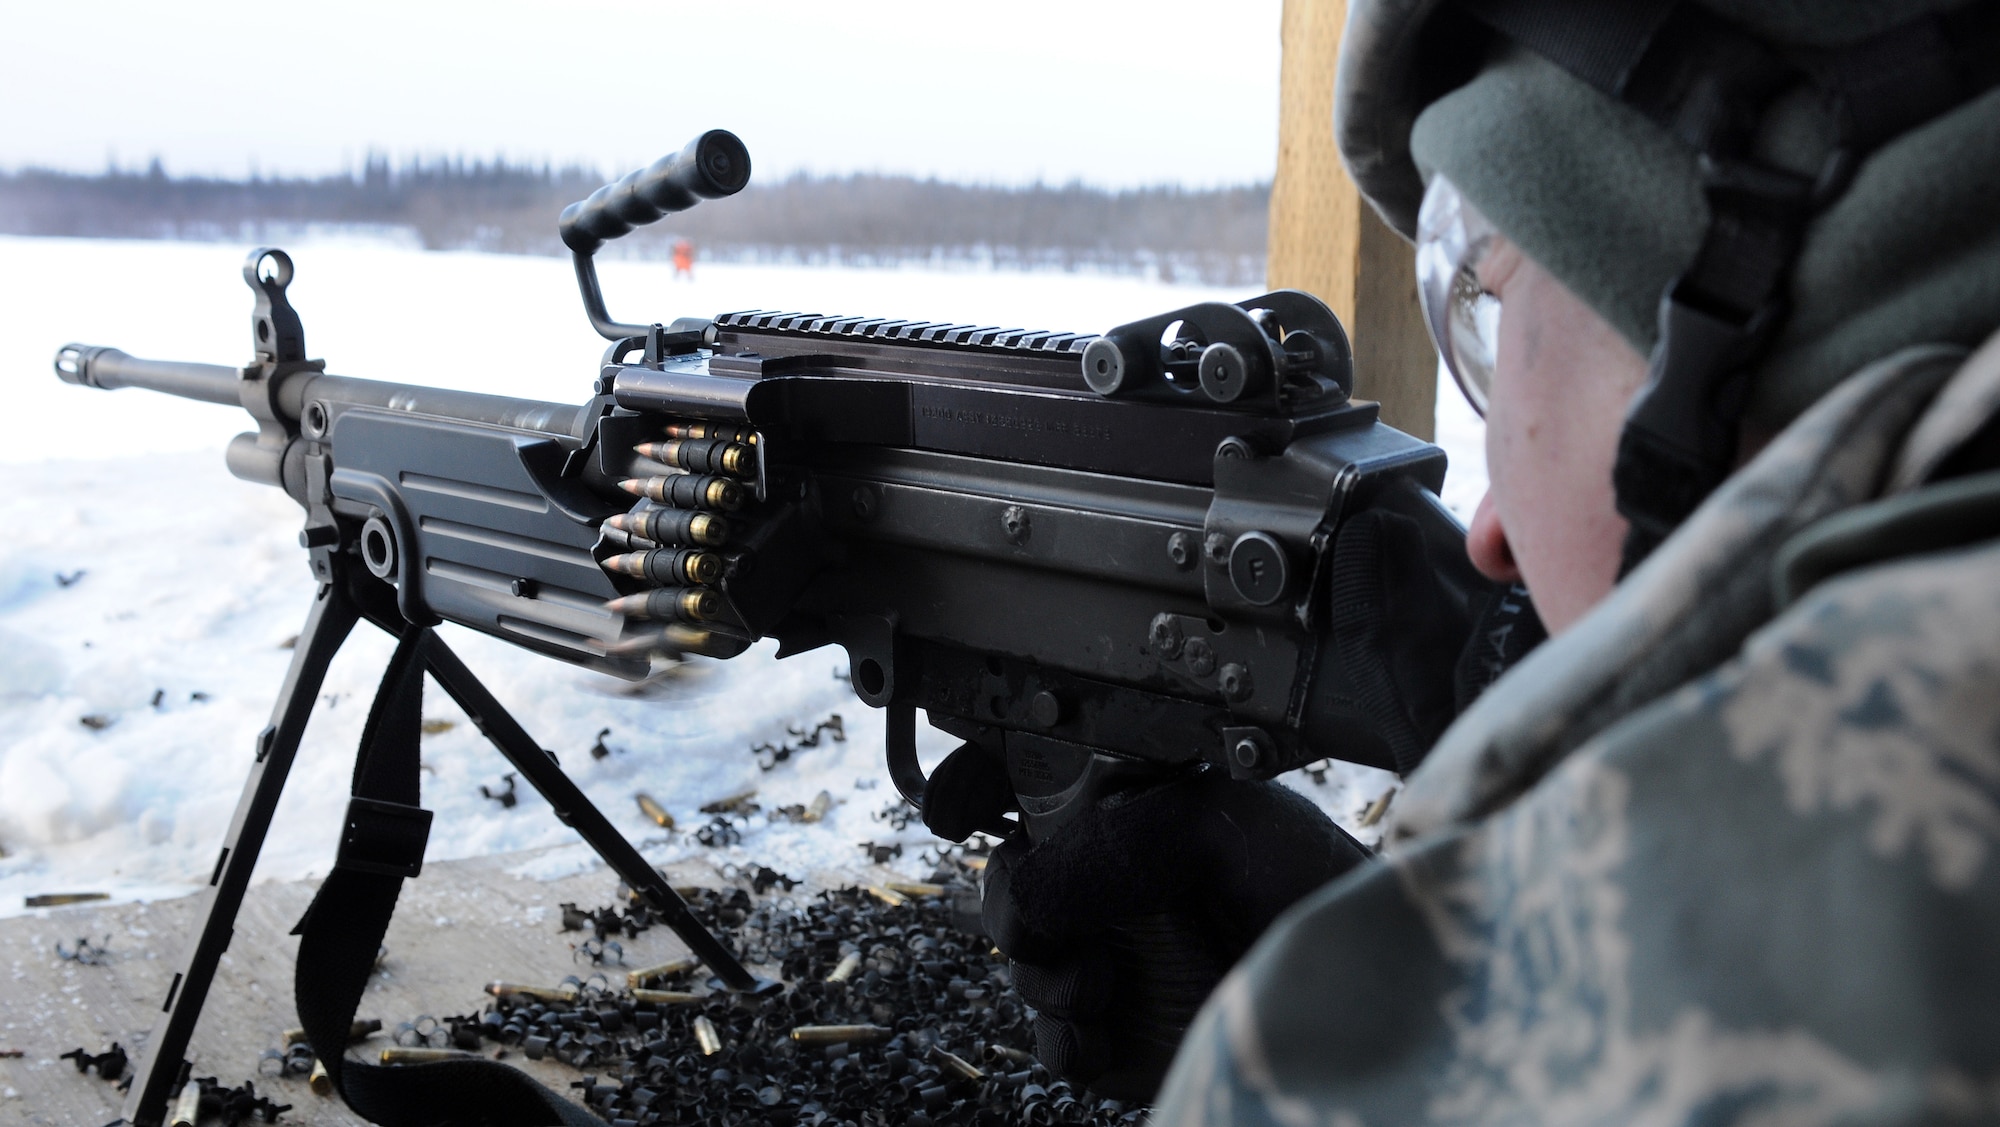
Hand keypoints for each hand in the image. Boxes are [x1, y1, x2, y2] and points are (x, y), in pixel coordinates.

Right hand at [975, 765, 1369, 1100]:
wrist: (1371, 999)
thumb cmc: (1316, 888)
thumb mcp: (1209, 826)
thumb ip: (1103, 844)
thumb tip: (1024, 898)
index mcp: (1137, 812)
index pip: (1033, 784)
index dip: (980, 784)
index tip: (953, 809)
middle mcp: (1121, 884)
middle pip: (1009, 881)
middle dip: (1010, 906)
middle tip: (1046, 932)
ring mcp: (1123, 962)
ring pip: (1022, 965)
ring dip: (1039, 977)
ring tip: (1098, 987)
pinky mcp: (1128, 1038)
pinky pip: (1054, 1043)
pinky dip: (1062, 1041)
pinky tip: (1102, 1035)